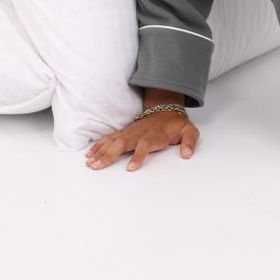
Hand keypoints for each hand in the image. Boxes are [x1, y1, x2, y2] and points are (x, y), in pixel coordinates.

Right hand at [84, 108, 198, 171]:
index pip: (145, 145)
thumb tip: (187, 154)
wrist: (166, 110)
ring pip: (112, 141)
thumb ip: (189, 141)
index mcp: (155, 136)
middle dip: (109, 155)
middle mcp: (139, 133)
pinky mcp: (124, 132)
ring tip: (89, 163)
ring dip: (100, 151)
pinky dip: (98, 145)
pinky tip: (89, 154)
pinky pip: (109, 138)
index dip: (138, 156)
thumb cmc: (176, 125)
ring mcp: (130, 132)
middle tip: (97, 166)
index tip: (131, 169)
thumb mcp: (189, 131)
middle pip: (122, 143)